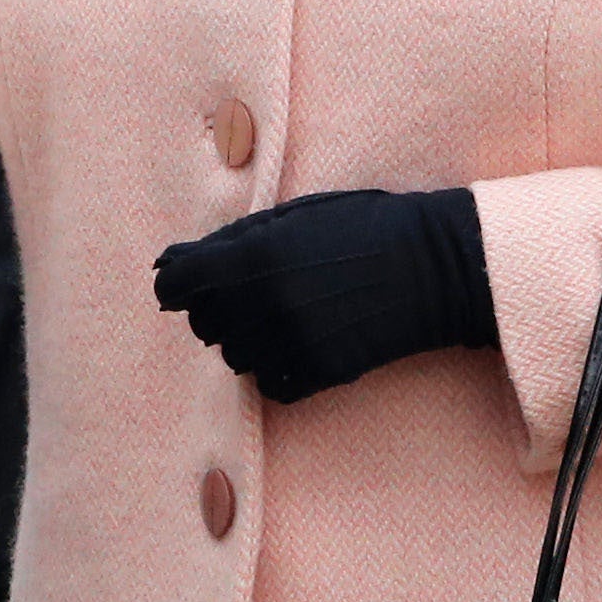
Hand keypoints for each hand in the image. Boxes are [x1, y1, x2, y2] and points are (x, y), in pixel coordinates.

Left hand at [153, 186, 494, 406]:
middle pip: (203, 324)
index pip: (176, 288)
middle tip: (251, 291)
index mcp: (252, 257)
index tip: (190, 282)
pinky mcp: (321, 372)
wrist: (433, 265)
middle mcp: (264, 303)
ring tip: (283, 313)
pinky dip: (276, 369)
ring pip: (235, 356)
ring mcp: (292, 341)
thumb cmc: (360, 226)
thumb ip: (225, 242)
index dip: (177, 283)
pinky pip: (270, 384)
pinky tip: (300, 341)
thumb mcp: (290, 217)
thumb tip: (168, 263)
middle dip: (216, 307)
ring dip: (247, 338)